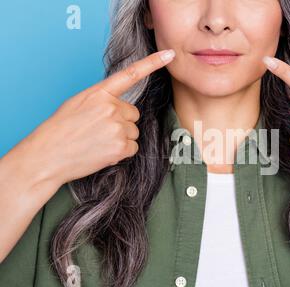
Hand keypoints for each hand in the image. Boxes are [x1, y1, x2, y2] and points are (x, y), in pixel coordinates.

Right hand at [25, 49, 175, 186]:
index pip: (131, 74)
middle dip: (122, 122)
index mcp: (99, 93)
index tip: (169, 54)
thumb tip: (120, 106)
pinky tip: (103, 152)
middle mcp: (111, 107)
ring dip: (121, 138)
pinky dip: (121, 152)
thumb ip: (101, 100)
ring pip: (133, 131)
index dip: (153, 63)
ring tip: (98, 142)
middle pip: (133, 113)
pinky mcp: (120, 146)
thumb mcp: (78, 104)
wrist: (47, 156)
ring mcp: (117, 127)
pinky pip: (133, 147)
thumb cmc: (60, 130)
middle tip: (100, 131)